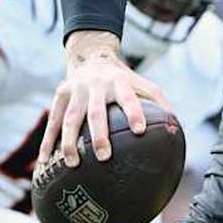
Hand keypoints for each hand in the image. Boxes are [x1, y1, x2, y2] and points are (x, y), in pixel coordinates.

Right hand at [37, 31, 171, 167]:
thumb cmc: (123, 80)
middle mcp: (96, 84)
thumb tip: (176, 127)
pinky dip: (48, 141)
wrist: (92, 58)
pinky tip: (46, 161)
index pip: (129, 98)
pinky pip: (52, 121)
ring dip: (69, 142)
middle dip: (99, 134)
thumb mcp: (141, 83)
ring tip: (72, 163)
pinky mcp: (60, 94)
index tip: (140, 130)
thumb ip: (158, 101)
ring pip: (71, 118)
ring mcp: (76, 89)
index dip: (134, 112)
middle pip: (96, 112)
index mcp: (119, 82)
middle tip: (104, 156)